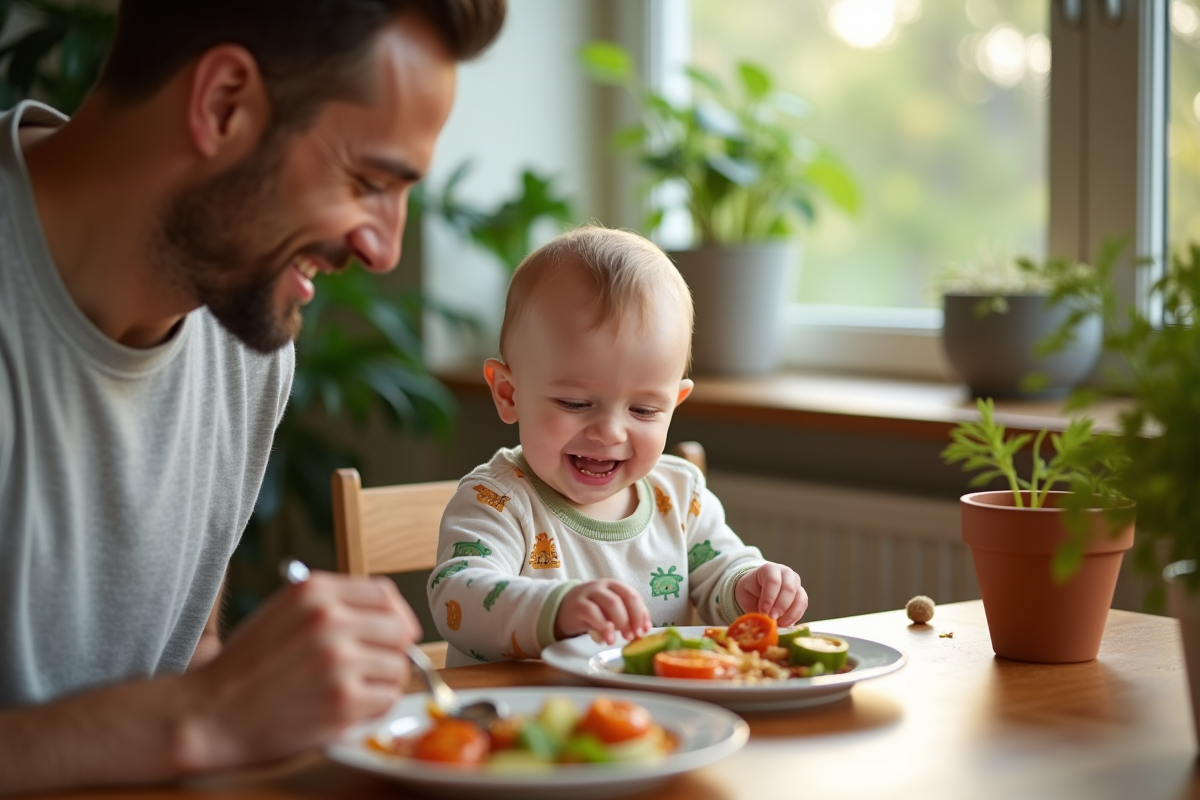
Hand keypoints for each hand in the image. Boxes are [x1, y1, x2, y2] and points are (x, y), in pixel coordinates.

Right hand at [179, 570, 421, 769]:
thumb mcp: (282, 613)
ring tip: (352, 690)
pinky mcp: (342, 702)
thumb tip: (385, 614)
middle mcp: (330, 620)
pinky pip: (387, 700)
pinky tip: (348, 709)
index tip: (397, 630)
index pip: (384, 594)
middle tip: (372, 667)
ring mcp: (339, 661)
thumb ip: (331, 605)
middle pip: (399, 630)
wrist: (208, 714)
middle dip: (391, 651)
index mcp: (315, 592)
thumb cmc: (243, 667)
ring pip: (397, 667)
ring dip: (382, 682)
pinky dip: (374, 707)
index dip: (397, 614)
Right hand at [554, 579, 650, 644]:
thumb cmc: (592, 612)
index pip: (632, 596)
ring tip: (624, 639)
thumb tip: (641, 632)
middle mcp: (603, 586)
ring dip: (621, 622)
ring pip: (611, 603)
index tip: (645, 630)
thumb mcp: (609, 614)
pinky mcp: (578, 604)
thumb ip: (624, 619)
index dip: (641, 613)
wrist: (563, 609)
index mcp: (615, 586)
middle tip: (635, 636)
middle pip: (624, 597)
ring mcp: (590, 593)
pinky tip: (608, 638)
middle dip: (633, 618)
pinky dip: (603, 626)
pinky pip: (592, 612)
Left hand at [735, 564, 808, 625]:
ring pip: (799, 598)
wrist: (756, 589)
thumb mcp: (746, 596)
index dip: (769, 598)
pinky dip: (795, 616)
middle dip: (780, 607)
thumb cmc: (750, 591)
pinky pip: (803, 605)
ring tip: (778, 623)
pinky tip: (785, 623)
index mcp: (769, 569)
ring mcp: (795, 582)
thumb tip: (766, 623)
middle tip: (772, 619)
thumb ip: (754, 608)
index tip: (763, 612)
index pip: (773, 581)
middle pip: (789, 589)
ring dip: (789, 614)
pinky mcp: (801, 593)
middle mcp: (785, 573)